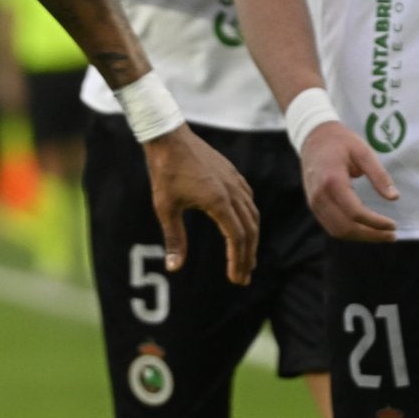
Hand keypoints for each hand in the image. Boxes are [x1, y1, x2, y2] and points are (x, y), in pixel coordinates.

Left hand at [141, 125, 259, 285]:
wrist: (170, 139)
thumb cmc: (165, 173)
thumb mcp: (165, 208)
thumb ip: (174, 238)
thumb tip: (174, 267)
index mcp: (219, 202)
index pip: (237, 238)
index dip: (238, 260)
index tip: (236, 278)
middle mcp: (233, 192)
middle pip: (250, 229)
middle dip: (248, 255)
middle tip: (244, 276)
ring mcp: (235, 181)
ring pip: (252, 215)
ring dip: (251, 238)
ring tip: (247, 255)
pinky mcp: (232, 174)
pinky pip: (249, 200)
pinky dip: (249, 218)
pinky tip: (243, 224)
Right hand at [299, 121, 399, 241]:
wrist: (314, 137)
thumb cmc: (341, 141)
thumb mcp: (364, 151)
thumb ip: (379, 175)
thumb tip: (394, 197)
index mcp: (332, 181)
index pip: (355, 213)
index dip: (375, 223)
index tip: (393, 225)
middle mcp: (320, 196)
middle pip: (345, 227)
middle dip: (370, 235)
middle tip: (391, 235)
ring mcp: (314, 202)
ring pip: (336, 231)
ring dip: (360, 236)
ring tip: (381, 234)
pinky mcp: (313, 205)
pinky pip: (330, 225)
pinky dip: (349, 231)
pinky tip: (365, 228)